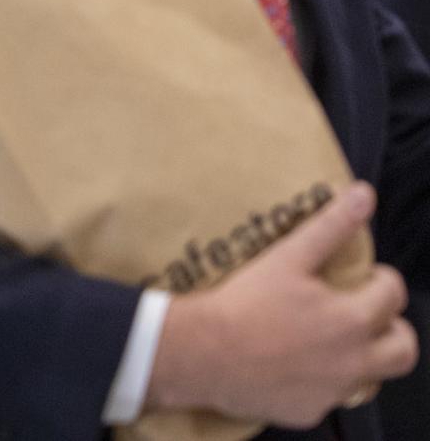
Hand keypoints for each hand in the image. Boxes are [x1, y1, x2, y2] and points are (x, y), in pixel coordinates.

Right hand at [145, 182, 415, 425]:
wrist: (202, 353)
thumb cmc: (244, 301)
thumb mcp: (288, 257)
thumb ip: (330, 226)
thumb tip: (363, 194)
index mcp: (353, 318)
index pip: (393, 294)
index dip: (381, 279)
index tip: (362, 276)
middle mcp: (354, 360)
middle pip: (403, 349)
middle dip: (392, 328)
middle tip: (364, 314)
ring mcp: (333, 391)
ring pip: (372, 377)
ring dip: (363, 357)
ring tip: (334, 341)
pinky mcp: (308, 412)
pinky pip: (327, 398)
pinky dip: (318, 382)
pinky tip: (291, 366)